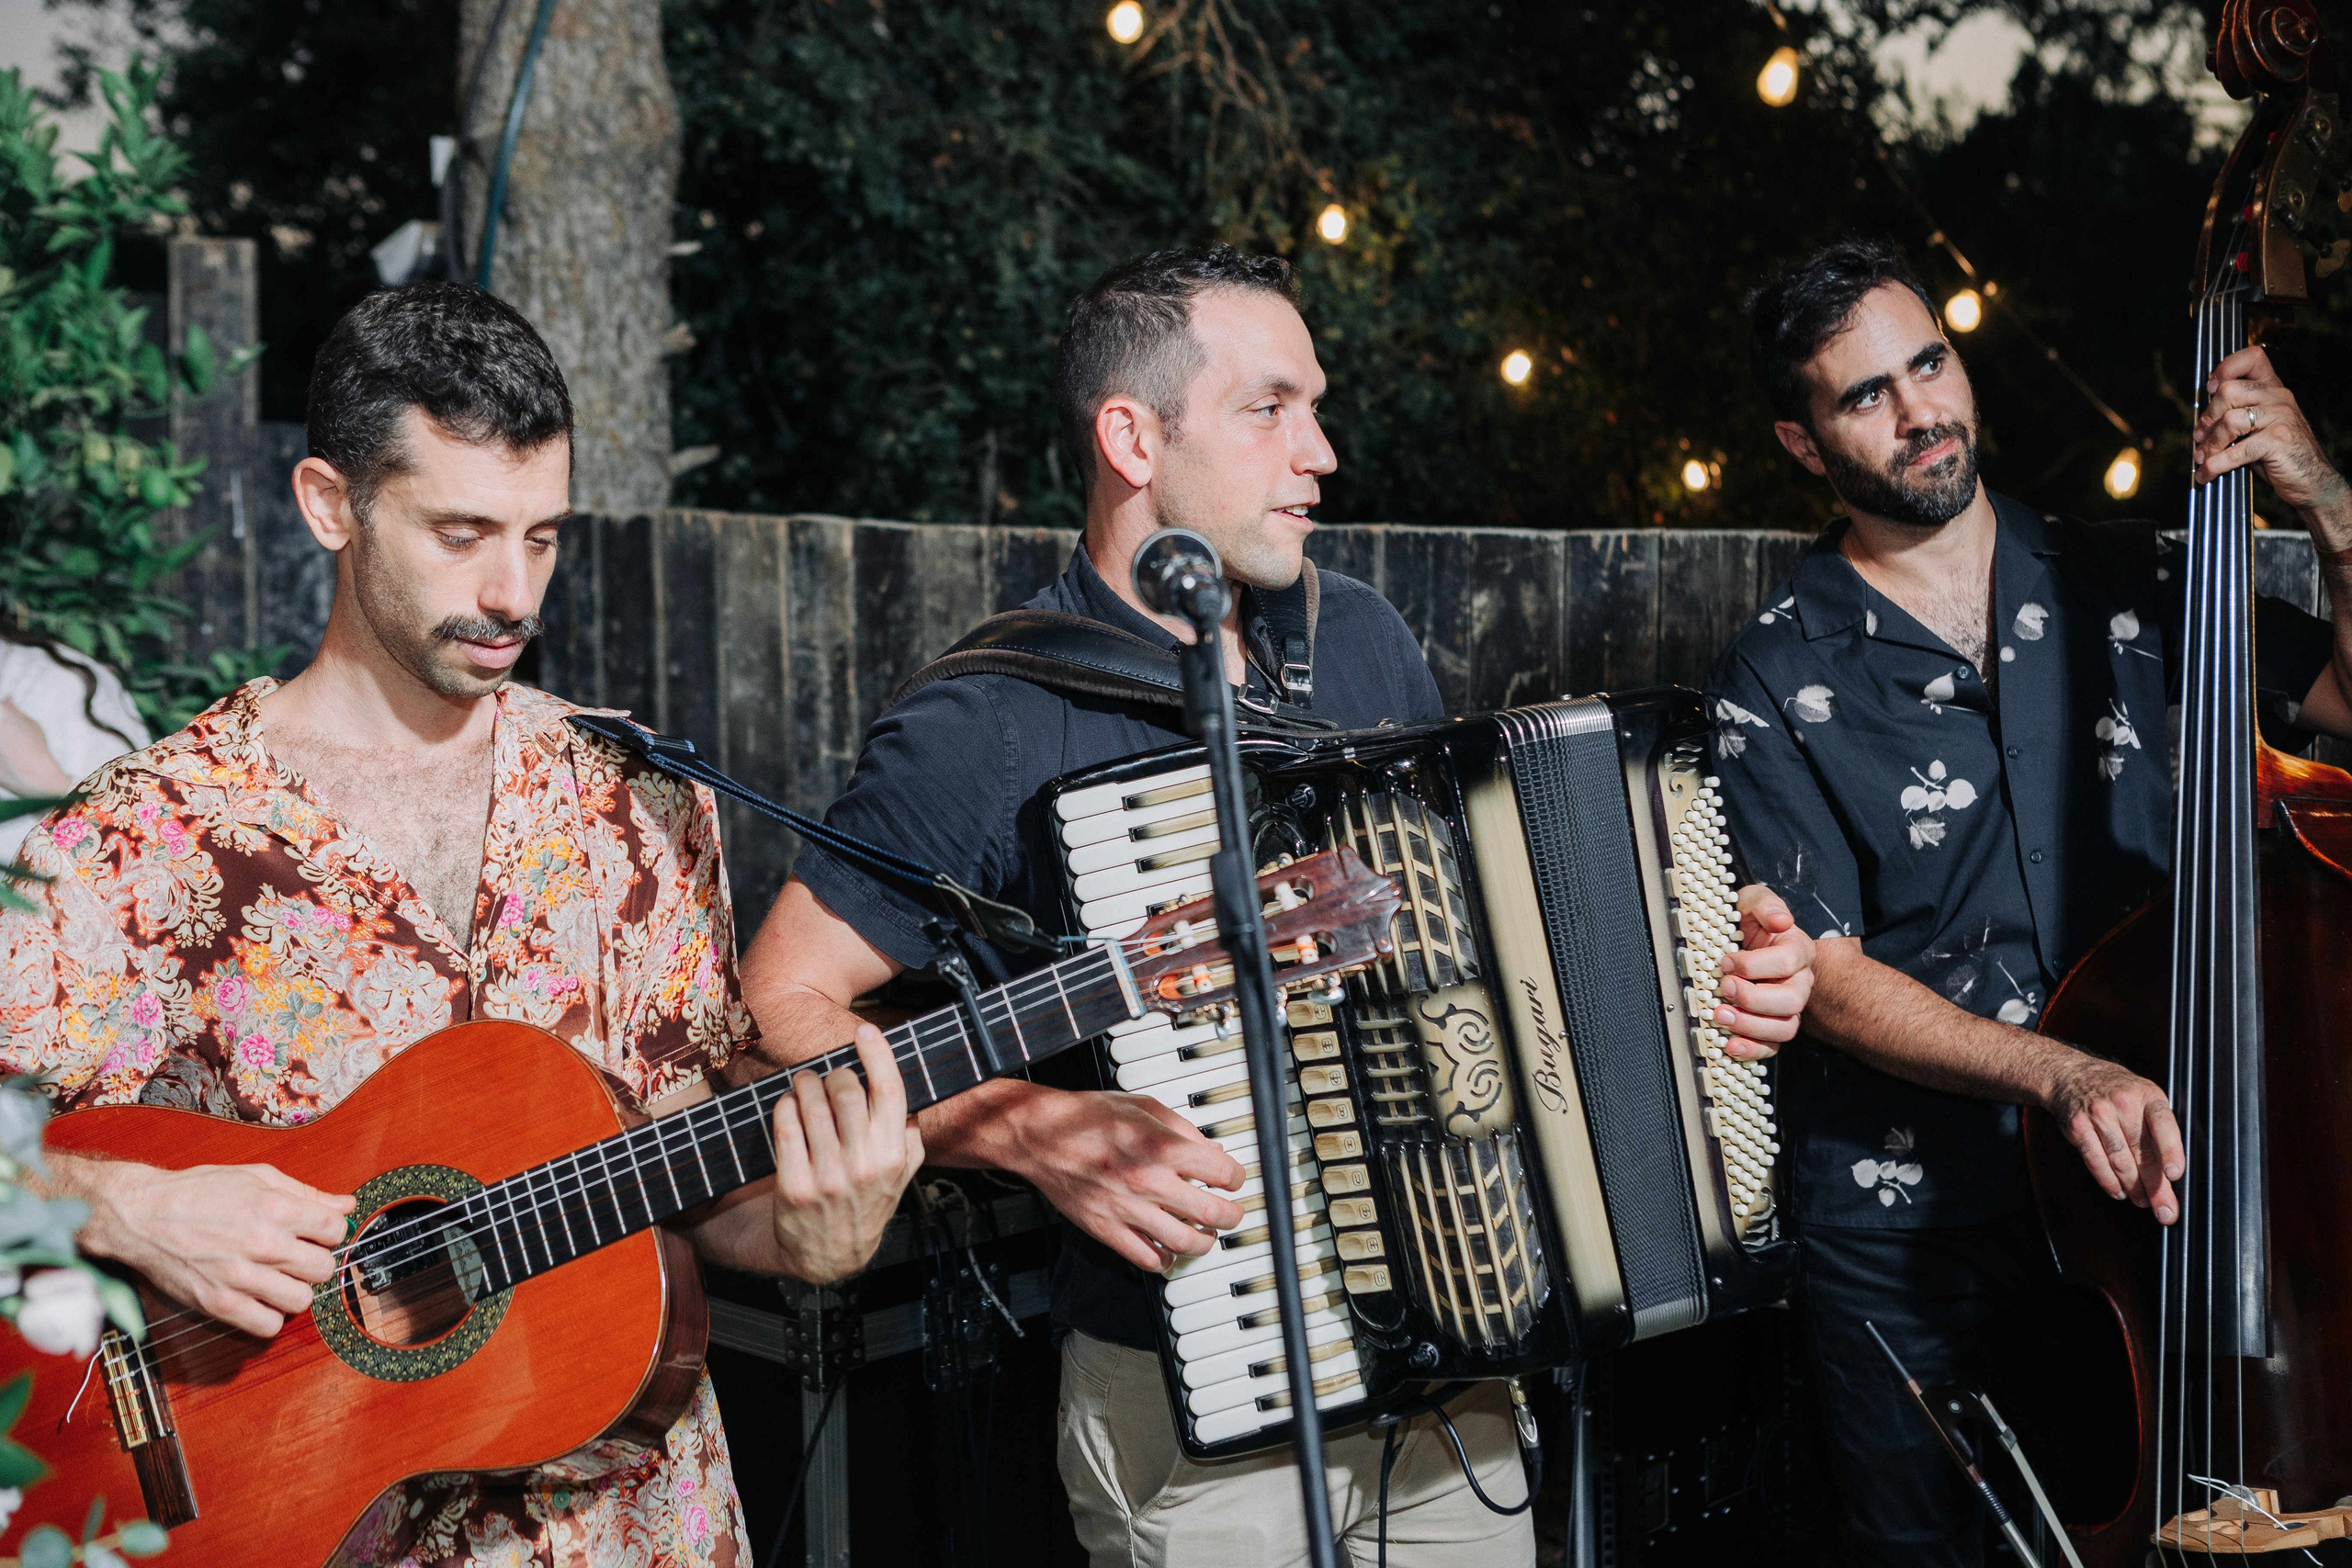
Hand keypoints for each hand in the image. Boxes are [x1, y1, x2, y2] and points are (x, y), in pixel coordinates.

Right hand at [74, 1160, 353, 1337]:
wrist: (141, 1216)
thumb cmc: (199, 1192)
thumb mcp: (257, 1177)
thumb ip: (307, 1193)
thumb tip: (346, 1205)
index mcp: (275, 1208)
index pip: (334, 1230)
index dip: (328, 1232)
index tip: (315, 1233)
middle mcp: (262, 1243)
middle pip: (323, 1268)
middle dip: (314, 1261)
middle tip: (295, 1256)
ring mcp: (241, 1277)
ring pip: (301, 1299)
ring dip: (294, 1290)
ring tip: (276, 1278)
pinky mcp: (218, 1303)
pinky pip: (268, 1325)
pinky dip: (269, 1316)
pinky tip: (259, 1299)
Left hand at [769, 1024, 926, 1283]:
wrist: (830, 1256)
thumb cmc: (865, 1206)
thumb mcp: (900, 1178)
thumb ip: (910, 1141)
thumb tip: (908, 1102)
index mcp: (893, 1156)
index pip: (891, 1092)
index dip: (878, 1054)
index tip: (867, 1031)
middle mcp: (864, 1165)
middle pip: (847, 1090)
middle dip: (834, 1073)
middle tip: (828, 1075)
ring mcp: (828, 1177)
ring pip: (812, 1104)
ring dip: (805, 1083)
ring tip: (804, 1084)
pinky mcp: (794, 1186)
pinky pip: (786, 1127)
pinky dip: (785, 1106)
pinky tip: (788, 1106)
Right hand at [1003, 1088, 1245, 1271]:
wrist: (1042, 1135)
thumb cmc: (1088, 1116)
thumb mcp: (1144, 1107)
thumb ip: (1182, 1130)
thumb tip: (1210, 1151)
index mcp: (1163, 1147)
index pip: (1222, 1172)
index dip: (1235, 1177)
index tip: (1233, 1179)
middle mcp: (1149, 1181)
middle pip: (1212, 1213)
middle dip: (1231, 1215)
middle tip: (1232, 1212)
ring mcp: (1128, 1209)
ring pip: (1185, 1242)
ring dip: (1205, 1241)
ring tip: (1205, 1234)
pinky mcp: (1106, 1229)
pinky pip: (1147, 1258)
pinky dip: (1166, 1259)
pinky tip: (1169, 1250)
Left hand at [1713, 884, 1815, 1061]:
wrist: (1747, 943)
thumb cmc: (1751, 923)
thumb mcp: (1753, 901)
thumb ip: (1766, 905)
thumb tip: (1781, 920)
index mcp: (1798, 950)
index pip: (1787, 961)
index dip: (1755, 965)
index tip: (1726, 961)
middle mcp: (1799, 982)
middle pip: (1791, 1000)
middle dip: (1753, 998)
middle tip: (1723, 988)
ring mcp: (1788, 1008)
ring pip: (1785, 1028)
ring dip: (1750, 1026)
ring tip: (1720, 1016)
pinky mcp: (1774, 1026)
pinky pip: (1773, 1046)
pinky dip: (1752, 1050)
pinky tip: (1731, 1045)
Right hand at [2046, 1050, 2181, 1224]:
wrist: (2072, 1075)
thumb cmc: (2118, 1093)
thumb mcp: (2145, 1099)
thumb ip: (2159, 1129)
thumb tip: (2172, 1175)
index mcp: (2148, 1096)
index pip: (2163, 1125)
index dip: (2170, 1151)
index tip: (2174, 1175)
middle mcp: (2123, 1103)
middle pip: (2142, 1152)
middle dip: (2155, 1186)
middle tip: (2165, 1210)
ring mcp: (2098, 1114)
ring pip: (2119, 1160)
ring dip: (2133, 1187)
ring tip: (2143, 1201)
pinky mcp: (2077, 1126)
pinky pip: (2095, 1161)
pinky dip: (2108, 1181)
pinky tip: (2118, 1191)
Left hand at [2193, 346, 2351, 524]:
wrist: (2311, 480)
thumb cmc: (2278, 454)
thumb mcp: (2258, 428)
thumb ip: (2237, 414)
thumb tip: (2200, 420)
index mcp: (2273, 389)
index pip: (2252, 358)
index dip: (2226, 368)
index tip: (2210, 388)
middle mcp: (2279, 397)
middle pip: (2228, 391)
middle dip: (2207, 417)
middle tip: (2200, 437)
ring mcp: (2281, 417)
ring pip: (2229, 420)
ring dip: (2209, 443)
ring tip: (2202, 458)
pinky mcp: (2278, 441)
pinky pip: (2236, 451)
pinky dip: (2215, 465)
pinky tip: (2206, 474)